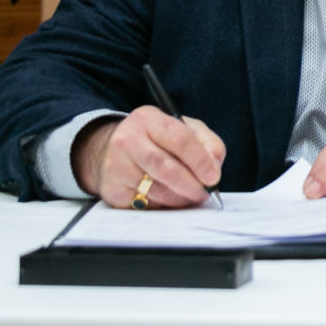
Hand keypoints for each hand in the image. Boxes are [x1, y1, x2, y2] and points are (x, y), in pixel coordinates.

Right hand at [74, 107, 224, 208]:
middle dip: (191, 185)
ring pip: (156, 191)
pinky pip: (145, 204)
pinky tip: (169, 200)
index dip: (200, 161)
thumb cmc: (156, 139)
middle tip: (204, 193)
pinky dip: (163, 206)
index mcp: (148, 119)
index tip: (214, 177)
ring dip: (180, 198)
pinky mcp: (113, 190)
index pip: (180, 139)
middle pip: (166, 168)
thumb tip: (214, 167)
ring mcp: (116, 166)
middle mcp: (127, 140)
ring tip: (190, 196)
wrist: (111, 149)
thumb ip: (207, 142)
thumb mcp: (183, 128)